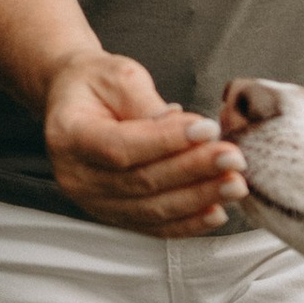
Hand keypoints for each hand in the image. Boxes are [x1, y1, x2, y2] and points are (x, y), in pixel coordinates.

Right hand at [45, 50, 243, 233]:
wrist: (77, 102)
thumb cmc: (97, 84)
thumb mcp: (120, 76)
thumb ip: (148, 104)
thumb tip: (187, 131)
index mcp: (68, 134)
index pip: (121, 146)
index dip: (167, 142)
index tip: (209, 129)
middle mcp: (74, 176)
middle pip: (141, 182)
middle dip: (194, 171)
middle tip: (234, 158)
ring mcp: (92, 202)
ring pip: (151, 209)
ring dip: (198, 198)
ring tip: (235, 184)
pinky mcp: (112, 215)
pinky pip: (153, 226)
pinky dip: (188, 222)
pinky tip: (216, 211)